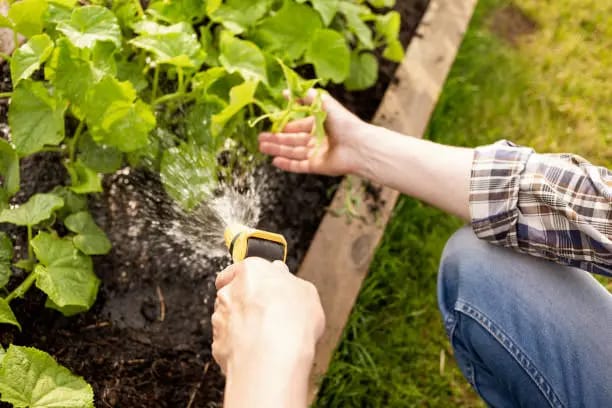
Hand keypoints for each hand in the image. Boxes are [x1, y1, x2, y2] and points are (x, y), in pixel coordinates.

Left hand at [212, 258, 324, 374]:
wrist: (271, 357)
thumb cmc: (290, 321)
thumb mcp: (307, 292)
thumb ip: (293, 284)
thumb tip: (290, 284)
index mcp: (251, 269)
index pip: (246, 267)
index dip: (259, 280)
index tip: (269, 289)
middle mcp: (229, 290)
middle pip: (236, 292)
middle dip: (249, 303)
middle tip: (270, 315)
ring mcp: (220, 317)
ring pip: (231, 317)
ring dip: (244, 325)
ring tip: (267, 338)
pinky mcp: (217, 342)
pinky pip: (229, 341)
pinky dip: (240, 346)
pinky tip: (259, 352)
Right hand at [259, 90, 369, 175]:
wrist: (358, 145)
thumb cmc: (343, 122)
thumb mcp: (322, 102)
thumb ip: (304, 96)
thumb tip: (286, 91)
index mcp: (319, 124)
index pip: (299, 125)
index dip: (285, 125)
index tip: (271, 124)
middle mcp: (317, 139)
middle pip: (292, 140)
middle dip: (276, 139)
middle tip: (260, 138)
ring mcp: (316, 154)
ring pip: (292, 152)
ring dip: (277, 149)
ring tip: (261, 147)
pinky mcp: (316, 166)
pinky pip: (298, 165)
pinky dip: (287, 164)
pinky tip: (274, 161)